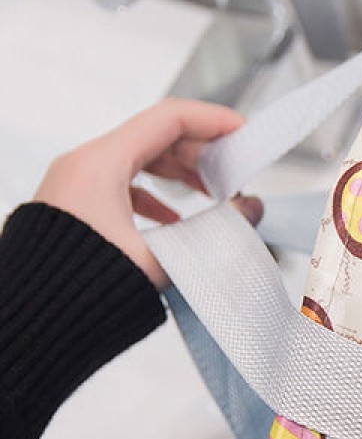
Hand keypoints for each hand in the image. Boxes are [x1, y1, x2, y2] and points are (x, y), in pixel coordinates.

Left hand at [33, 98, 261, 288]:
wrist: (31, 319)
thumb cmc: (80, 287)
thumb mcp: (160, 257)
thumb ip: (214, 232)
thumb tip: (252, 210)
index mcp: (100, 163)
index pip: (167, 119)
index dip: (212, 120)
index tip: (242, 130)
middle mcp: (83, 165)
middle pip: (153, 137)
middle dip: (200, 149)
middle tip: (235, 166)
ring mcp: (75, 185)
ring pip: (137, 159)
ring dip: (179, 171)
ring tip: (213, 192)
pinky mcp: (74, 207)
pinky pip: (119, 184)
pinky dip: (153, 192)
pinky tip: (174, 218)